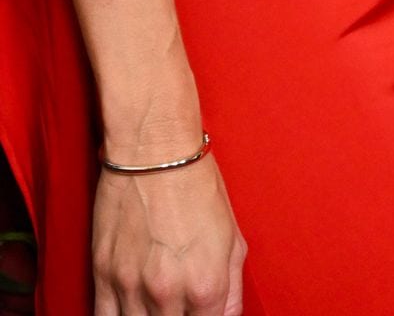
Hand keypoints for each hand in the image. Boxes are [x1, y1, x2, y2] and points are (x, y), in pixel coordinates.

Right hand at [92, 155, 245, 315]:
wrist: (154, 150)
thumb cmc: (197, 185)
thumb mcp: (232, 236)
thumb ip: (231, 288)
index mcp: (206, 286)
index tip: (202, 312)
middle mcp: (168, 294)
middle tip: (179, 304)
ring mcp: (132, 287)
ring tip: (158, 305)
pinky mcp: (104, 274)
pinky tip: (131, 309)